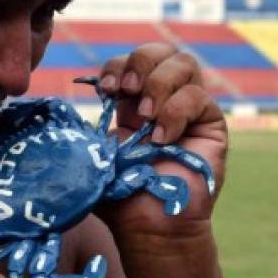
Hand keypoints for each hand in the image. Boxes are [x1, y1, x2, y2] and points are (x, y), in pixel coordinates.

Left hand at [95, 43, 227, 240]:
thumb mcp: (95, 153)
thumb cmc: (120, 195)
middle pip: (161, 50)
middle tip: (126, 91)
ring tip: (146, 117)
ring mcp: (190, 108)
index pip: (129, 62)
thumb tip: (65, 107)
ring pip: (184, 63)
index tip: (105, 87)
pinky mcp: (211, 124)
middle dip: (140, 62)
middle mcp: (164, 98)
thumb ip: (86, 127)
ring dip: (159, 83)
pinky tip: (163, 139)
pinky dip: (177, 111)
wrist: (149, 227)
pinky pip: (199, 97)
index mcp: (133, 102)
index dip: (117, 65)